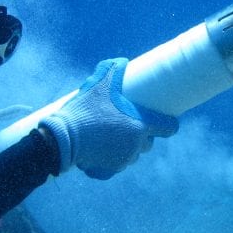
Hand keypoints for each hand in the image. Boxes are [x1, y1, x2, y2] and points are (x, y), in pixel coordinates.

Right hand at [41, 59, 177, 178]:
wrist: (64, 138)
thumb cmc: (85, 109)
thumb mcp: (100, 83)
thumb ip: (114, 69)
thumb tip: (122, 61)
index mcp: (141, 126)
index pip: (169, 128)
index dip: (168, 123)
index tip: (163, 120)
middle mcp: (136, 146)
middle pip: (148, 142)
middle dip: (142, 135)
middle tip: (126, 123)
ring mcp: (123, 161)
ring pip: (132, 154)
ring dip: (127, 147)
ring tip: (110, 135)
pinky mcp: (109, 171)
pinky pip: (116, 165)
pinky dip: (110, 159)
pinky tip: (98, 149)